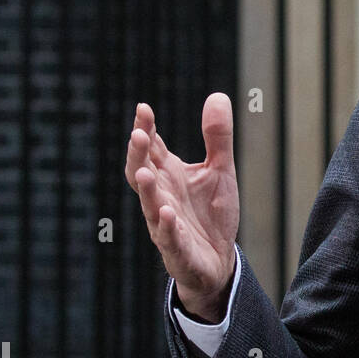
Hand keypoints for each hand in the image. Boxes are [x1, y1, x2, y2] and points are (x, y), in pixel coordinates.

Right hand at [124, 93, 238, 321]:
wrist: (218, 262)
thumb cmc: (211, 213)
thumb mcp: (220, 170)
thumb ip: (217, 137)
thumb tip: (218, 95)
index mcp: (168, 176)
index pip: (151, 149)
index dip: (145, 130)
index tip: (143, 109)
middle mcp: (161, 198)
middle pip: (141, 174)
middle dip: (137, 155)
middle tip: (138, 134)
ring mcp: (166, 224)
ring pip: (150, 206)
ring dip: (147, 190)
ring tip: (145, 171)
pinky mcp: (178, 250)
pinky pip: (169, 238)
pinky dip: (167, 226)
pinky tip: (168, 213)